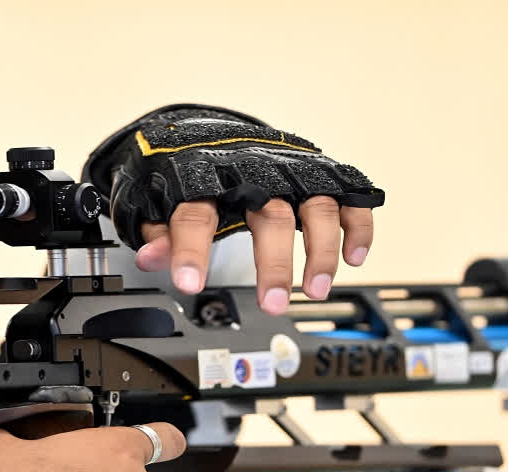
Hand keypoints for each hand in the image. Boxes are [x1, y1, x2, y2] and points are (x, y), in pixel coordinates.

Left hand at [135, 196, 374, 314]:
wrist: (212, 132)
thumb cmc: (187, 172)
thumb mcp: (161, 201)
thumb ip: (160, 231)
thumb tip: (150, 258)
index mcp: (205, 179)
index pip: (195, 215)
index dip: (190, 251)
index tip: (189, 284)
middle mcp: (254, 173)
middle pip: (270, 217)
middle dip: (274, 264)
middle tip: (274, 304)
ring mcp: (292, 174)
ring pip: (315, 209)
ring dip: (321, 253)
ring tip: (315, 291)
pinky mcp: (320, 176)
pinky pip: (347, 200)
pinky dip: (357, 227)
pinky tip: (354, 258)